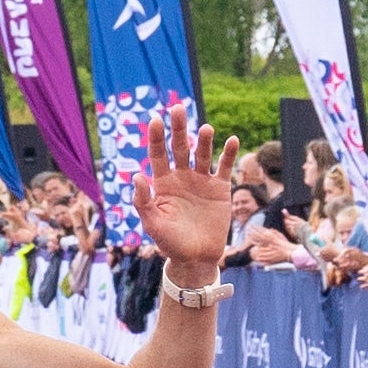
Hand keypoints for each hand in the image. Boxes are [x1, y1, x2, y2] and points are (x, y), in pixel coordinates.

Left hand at [135, 103, 237, 279]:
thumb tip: (136, 175)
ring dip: (204, 140)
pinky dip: (228, 154)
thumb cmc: (170, 243)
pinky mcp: (220, 189)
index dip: (156, 137)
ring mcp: (201, 181)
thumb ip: (143, 201)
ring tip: (206, 129)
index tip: (155, 120)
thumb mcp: (153, 224)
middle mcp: (182, 177)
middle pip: (180, 147)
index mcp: (163, 183)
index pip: (158, 154)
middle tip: (178, 108)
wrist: (197, 258)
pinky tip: (231, 140)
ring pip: (202, 154)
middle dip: (178, 128)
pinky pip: (224, 168)